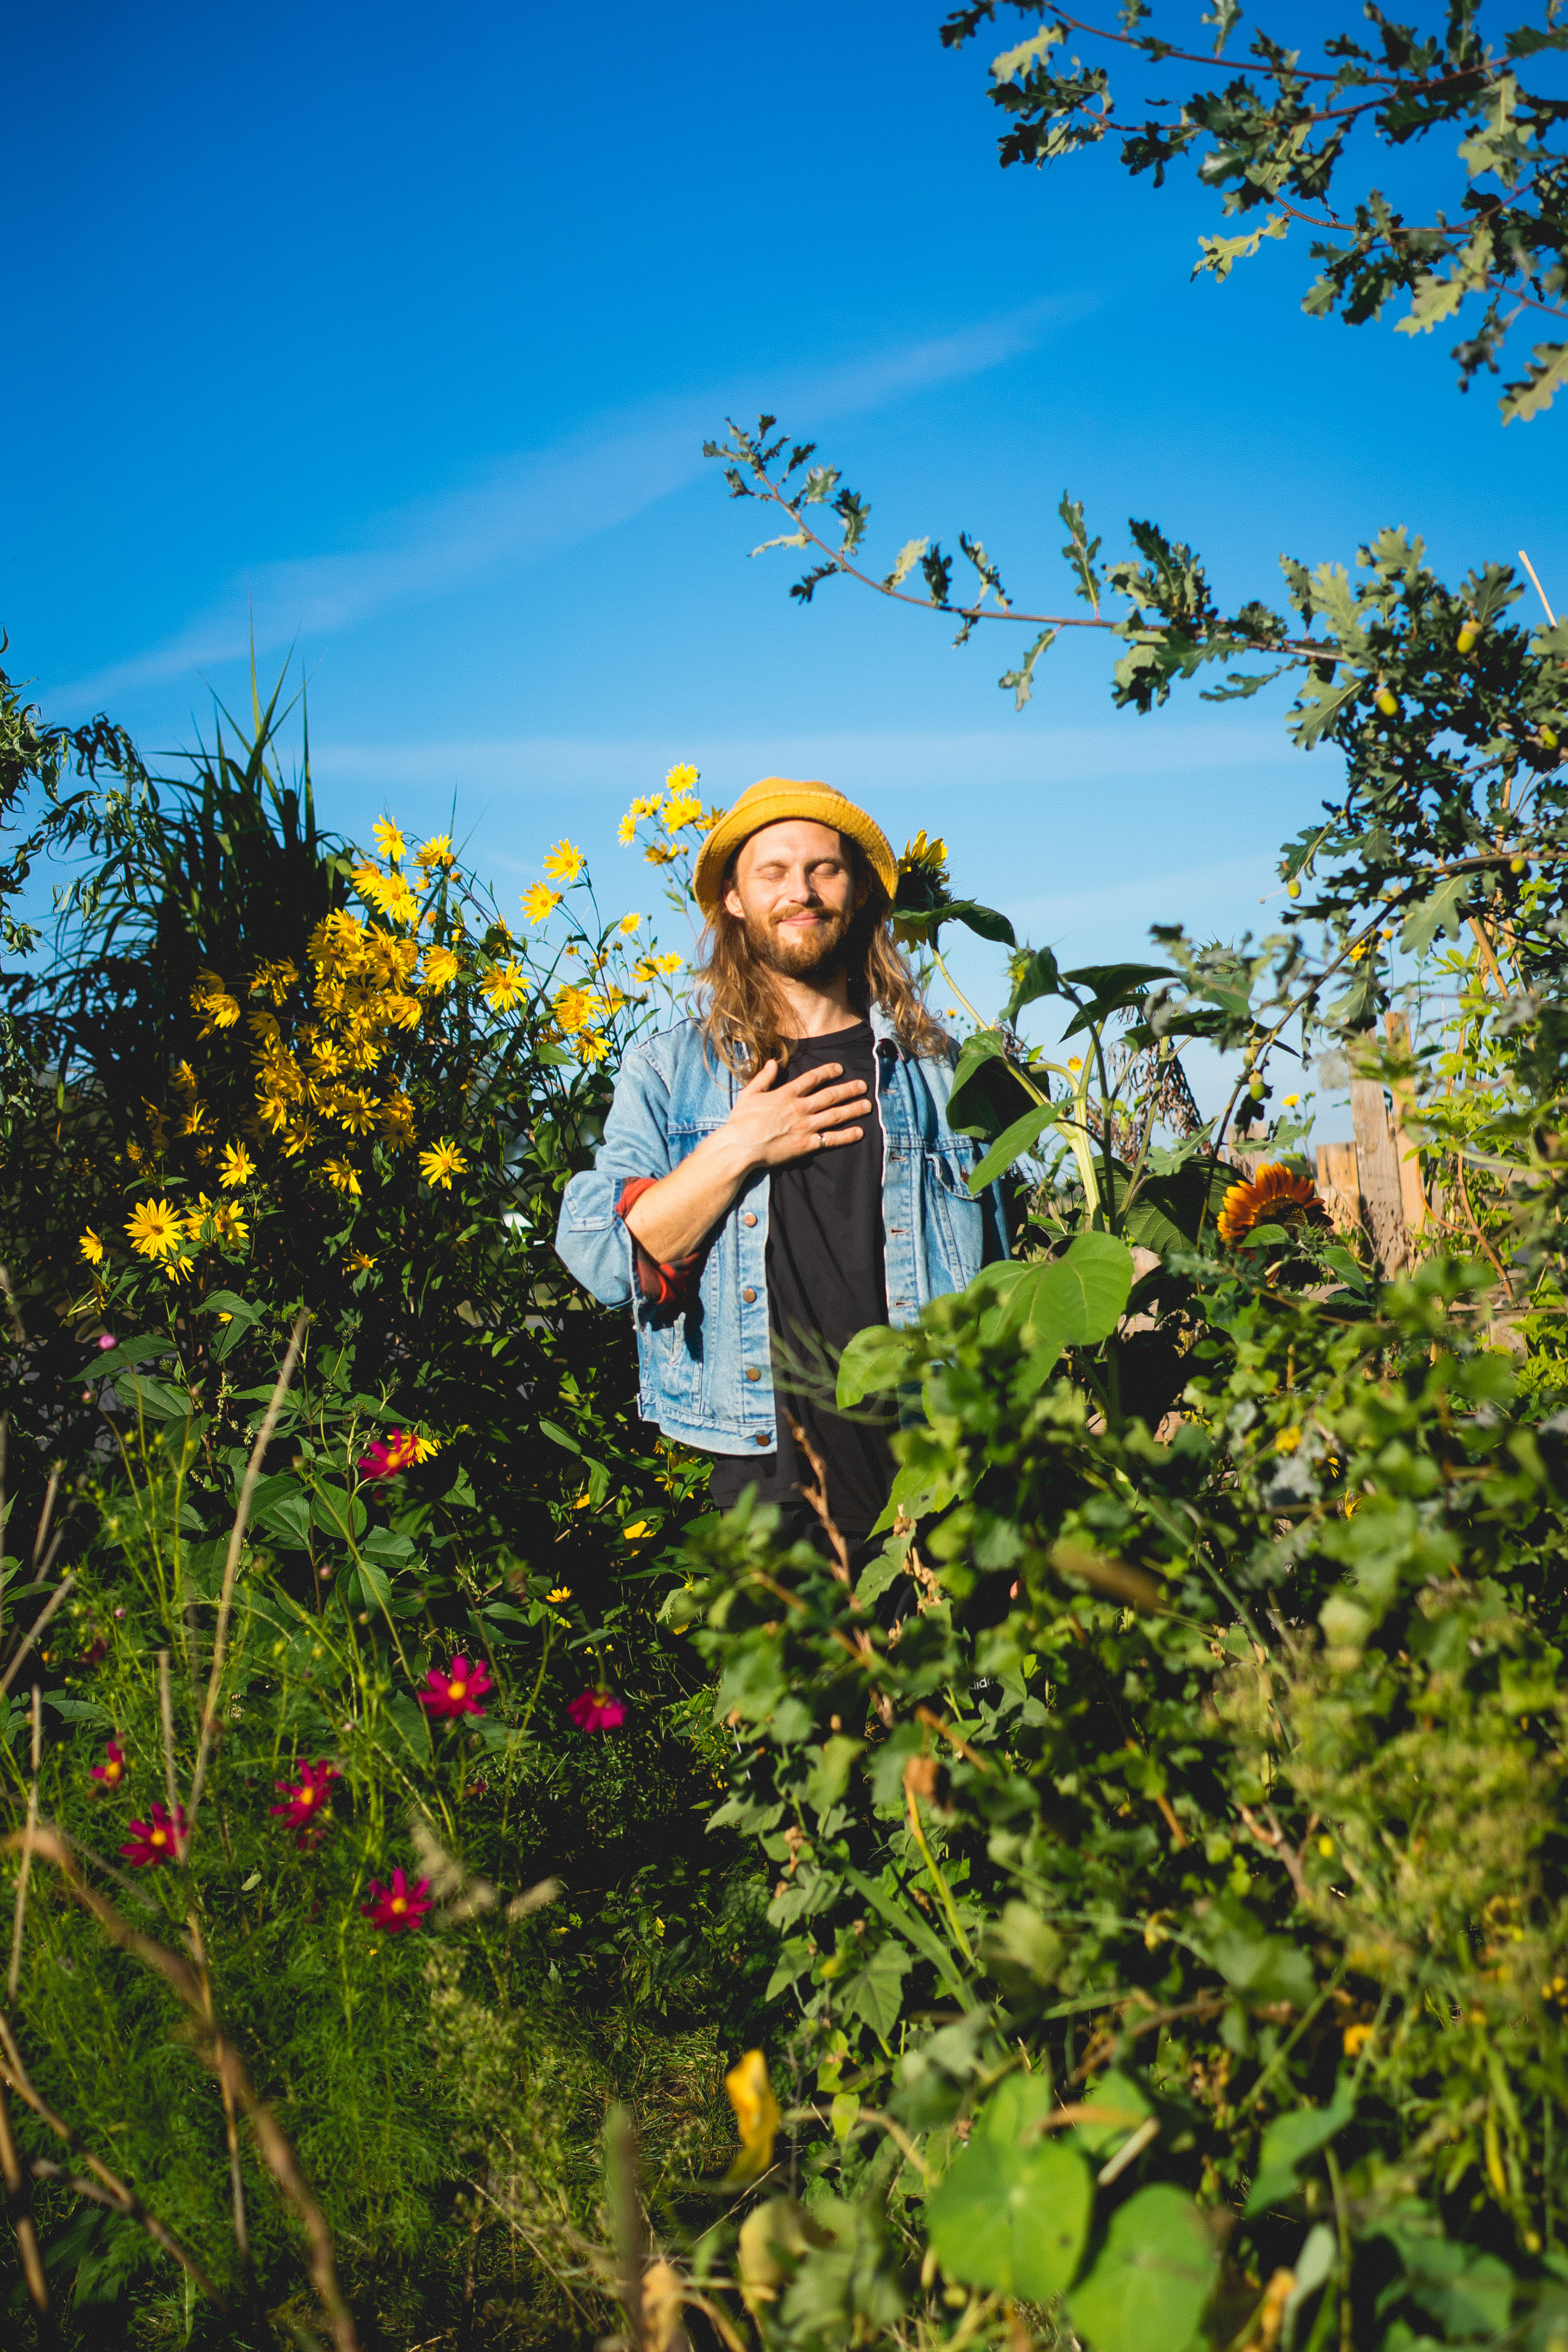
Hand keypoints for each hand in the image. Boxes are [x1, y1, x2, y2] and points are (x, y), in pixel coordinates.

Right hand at [621, 1054, 872, 1263]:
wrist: (740, 1147)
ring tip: (868, 1105)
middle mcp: (799, 1108)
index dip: (828, 1072)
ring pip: (835, 1114)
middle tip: (863, 1085)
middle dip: (848, 1089)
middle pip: (830, 1095)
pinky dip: (847, 1136)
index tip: (840, 1068)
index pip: (812, 1078)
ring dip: (853, 1109)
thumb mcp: (749, 1094)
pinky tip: (859, 1132)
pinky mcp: (806, 1145)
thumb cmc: (740, 1122)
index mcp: (786, 1094)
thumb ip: (763, 1078)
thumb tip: (772, 1062)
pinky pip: (831, 1139)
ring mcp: (805, 1126)